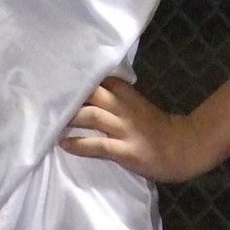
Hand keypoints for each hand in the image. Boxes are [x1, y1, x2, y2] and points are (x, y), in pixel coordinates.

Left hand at [60, 77, 208, 183]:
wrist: (184, 147)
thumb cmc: (156, 127)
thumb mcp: (135, 103)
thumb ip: (114, 95)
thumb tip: (86, 90)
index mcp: (125, 93)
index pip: (97, 78)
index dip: (76, 78)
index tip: (54, 79)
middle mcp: (123, 107)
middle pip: (90, 93)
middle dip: (67, 96)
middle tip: (45, 100)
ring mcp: (124, 129)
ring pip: (91, 115)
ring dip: (69, 119)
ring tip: (49, 123)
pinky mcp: (126, 150)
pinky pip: (98, 145)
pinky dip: (79, 144)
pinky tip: (64, 145)